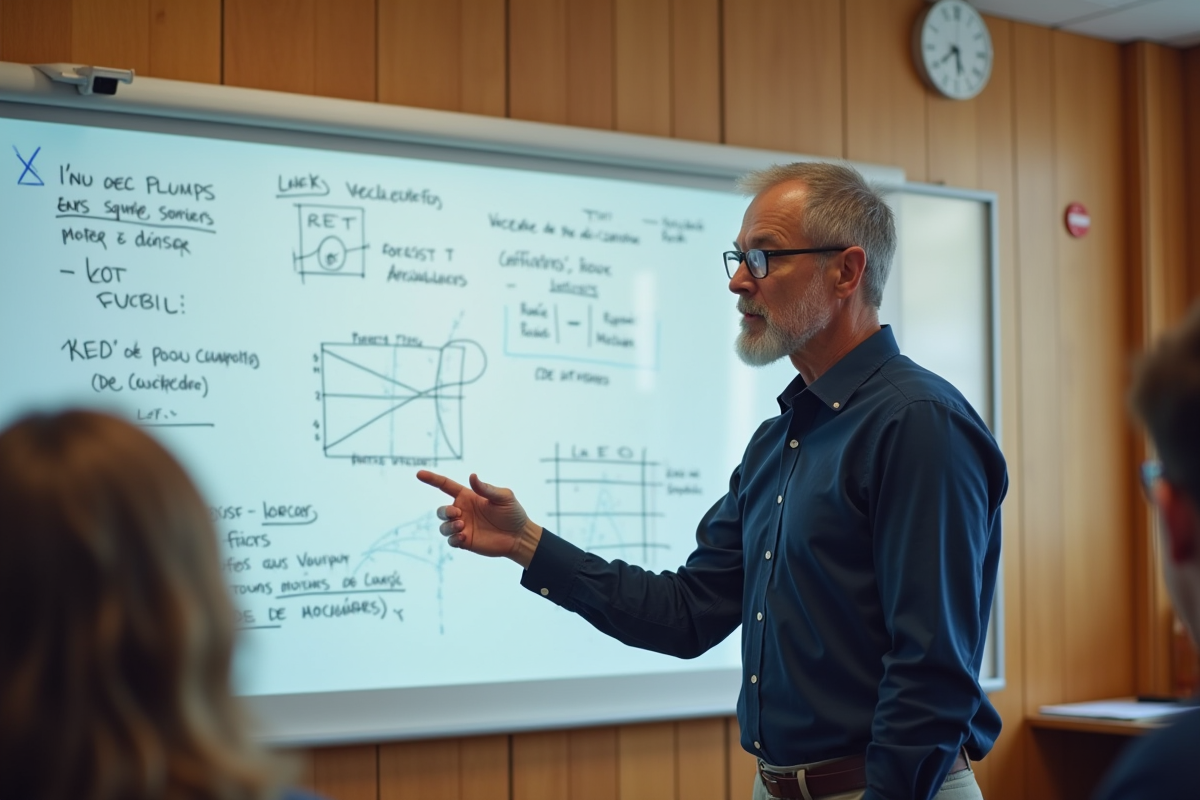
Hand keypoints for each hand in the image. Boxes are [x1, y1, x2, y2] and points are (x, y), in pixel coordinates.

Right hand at [415, 471, 541, 566]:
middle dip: (444, 512)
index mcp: (468, 497)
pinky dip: (453, 538)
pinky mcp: (465, 541)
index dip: (432, 479)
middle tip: (458, 514)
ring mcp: (463, 527)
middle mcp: (462, 511)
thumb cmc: (513, 513)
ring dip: (448, 526)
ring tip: (462, 527)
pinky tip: (464, 537)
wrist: (519, 536)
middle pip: (441, 510)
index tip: (419, 474)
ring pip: (443, 526)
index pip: (445, 486)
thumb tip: (472, 476)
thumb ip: (487, 489)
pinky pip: (450, 540)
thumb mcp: (504, 497)